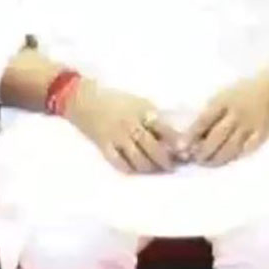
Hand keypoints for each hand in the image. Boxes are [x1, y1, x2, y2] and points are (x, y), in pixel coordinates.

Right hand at [64, 81, 183, 174]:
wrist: (83, 98)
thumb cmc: (115, 99)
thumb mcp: (139, 103)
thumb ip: (153, 117)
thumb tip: (172, 136)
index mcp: (143, 112)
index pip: (165, 129)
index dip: (177, 142)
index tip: (185, 151)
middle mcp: (131, 125)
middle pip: (152, 147)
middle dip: (165, 160)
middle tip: (172, 167)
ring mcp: (116, 136)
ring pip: (137, 158)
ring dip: (149, 166)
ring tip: (157, 170)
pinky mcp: (103, 145)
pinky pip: (117, 161)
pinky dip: (128, 169)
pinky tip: (135, 170)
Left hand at [184, 66, 268, 167]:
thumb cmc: (252, 86)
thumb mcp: (229, 91)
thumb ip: (215, 108)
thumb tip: (197, 130)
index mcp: (225, 100)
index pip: (203, 122)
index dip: (190, 137)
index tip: (181, 148)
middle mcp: (236, 114)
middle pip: (215, 138)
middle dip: (202, 152)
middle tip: (194, 160)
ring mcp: (251, 125)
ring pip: (230, 147)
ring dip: (216, 158)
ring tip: (208, 163)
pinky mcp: (264, 133)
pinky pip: (247, 149)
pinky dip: (236, 156)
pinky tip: (229, 160)